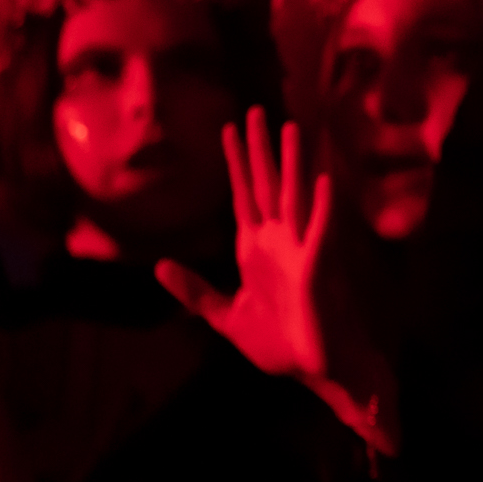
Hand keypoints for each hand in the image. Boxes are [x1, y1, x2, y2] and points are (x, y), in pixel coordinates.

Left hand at [157, 110, 397, 452]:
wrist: (315, 371)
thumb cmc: (280, 345)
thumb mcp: (224, 317)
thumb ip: (194, 291)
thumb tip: (160, 266)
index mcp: (257, 250)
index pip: (245, 196)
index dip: (237, 163)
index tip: (229, 129)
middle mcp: (280, 242)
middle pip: (268, 185)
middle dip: (261, 149)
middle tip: (257, 110)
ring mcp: (301, 251)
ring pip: (294, 197)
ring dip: (293, 163)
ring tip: (291, 128)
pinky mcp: (319, 269)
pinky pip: (321, 232)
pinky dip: (321, 207)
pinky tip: (322, 181)